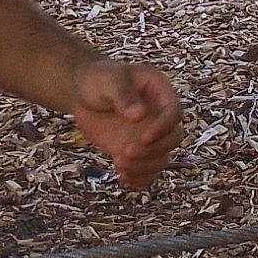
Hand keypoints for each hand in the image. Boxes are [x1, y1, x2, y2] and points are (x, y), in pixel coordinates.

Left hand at [69, 59, 184, 188]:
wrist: (84, 94)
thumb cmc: (99, 79)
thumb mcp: (109, 81)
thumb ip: (123, 96)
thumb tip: (139, 115)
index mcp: (159, 92)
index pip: (174, 112)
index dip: (163, 128)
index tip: (143, 138)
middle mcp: (158, 115)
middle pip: (172, 138)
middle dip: (153, 150)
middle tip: (127, 152)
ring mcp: (147, 134)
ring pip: (161, 157)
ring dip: (144, 167)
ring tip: (120, 163)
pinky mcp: (136, 150)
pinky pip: (147, 170)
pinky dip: (139, 178)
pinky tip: (122, 177)